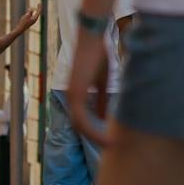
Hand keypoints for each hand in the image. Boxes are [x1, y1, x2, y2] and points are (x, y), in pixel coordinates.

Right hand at [13, 6, 40, 33]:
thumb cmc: (23, 23)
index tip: (39, 3)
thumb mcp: (26, 16)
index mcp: (35, 18)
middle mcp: (34, 20)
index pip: (39, 12)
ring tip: (36, 7)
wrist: (20, 29)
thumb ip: (29, 12)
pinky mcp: (29, 22)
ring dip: (36, 11)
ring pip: (35, 15)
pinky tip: (30, 12)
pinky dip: (32, 13)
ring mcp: (32, 21)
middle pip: (38, 13)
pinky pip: (32, 16)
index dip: (39, 7)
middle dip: (38, 8)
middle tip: (39, 4)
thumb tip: (32, 9)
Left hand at [66, 31, 113, 145]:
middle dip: (95, 138)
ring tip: (110, 145)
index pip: (83, 120)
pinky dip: (93, 130)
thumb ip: (102, 99)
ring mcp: (72, 96)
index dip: (95, 131)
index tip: (109, 139)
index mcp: (77, 94)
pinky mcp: (76, 93)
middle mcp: (72, 97)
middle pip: (80, 127)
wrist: (92, 37)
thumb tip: (105, 115)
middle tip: (111, 146)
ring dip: (95, 137)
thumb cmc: (97, 54)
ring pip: (80, 126)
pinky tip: (106, 137)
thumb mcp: (102, 81)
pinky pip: (82, 120)